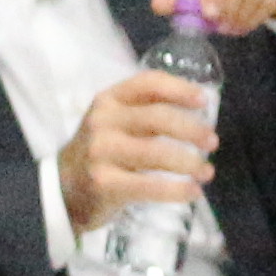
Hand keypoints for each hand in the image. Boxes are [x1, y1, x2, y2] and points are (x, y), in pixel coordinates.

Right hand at [57, 62, 217, 229]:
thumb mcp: (115, 122)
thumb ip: (146, 111)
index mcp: (109, 100)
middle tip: (213, 142)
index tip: (204, 102)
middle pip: (158, 118)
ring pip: (157, 153)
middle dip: (192, 130)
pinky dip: (177, 190)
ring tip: (207, 172)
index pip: (148, 83)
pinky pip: (149, 185)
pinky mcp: (104, 183)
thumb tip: (199, 113)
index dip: (180, 89)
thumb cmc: (101, 151)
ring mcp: (101, 152)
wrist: (62, 188)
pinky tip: (192, 192)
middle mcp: (103, 121)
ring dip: (190, 163)